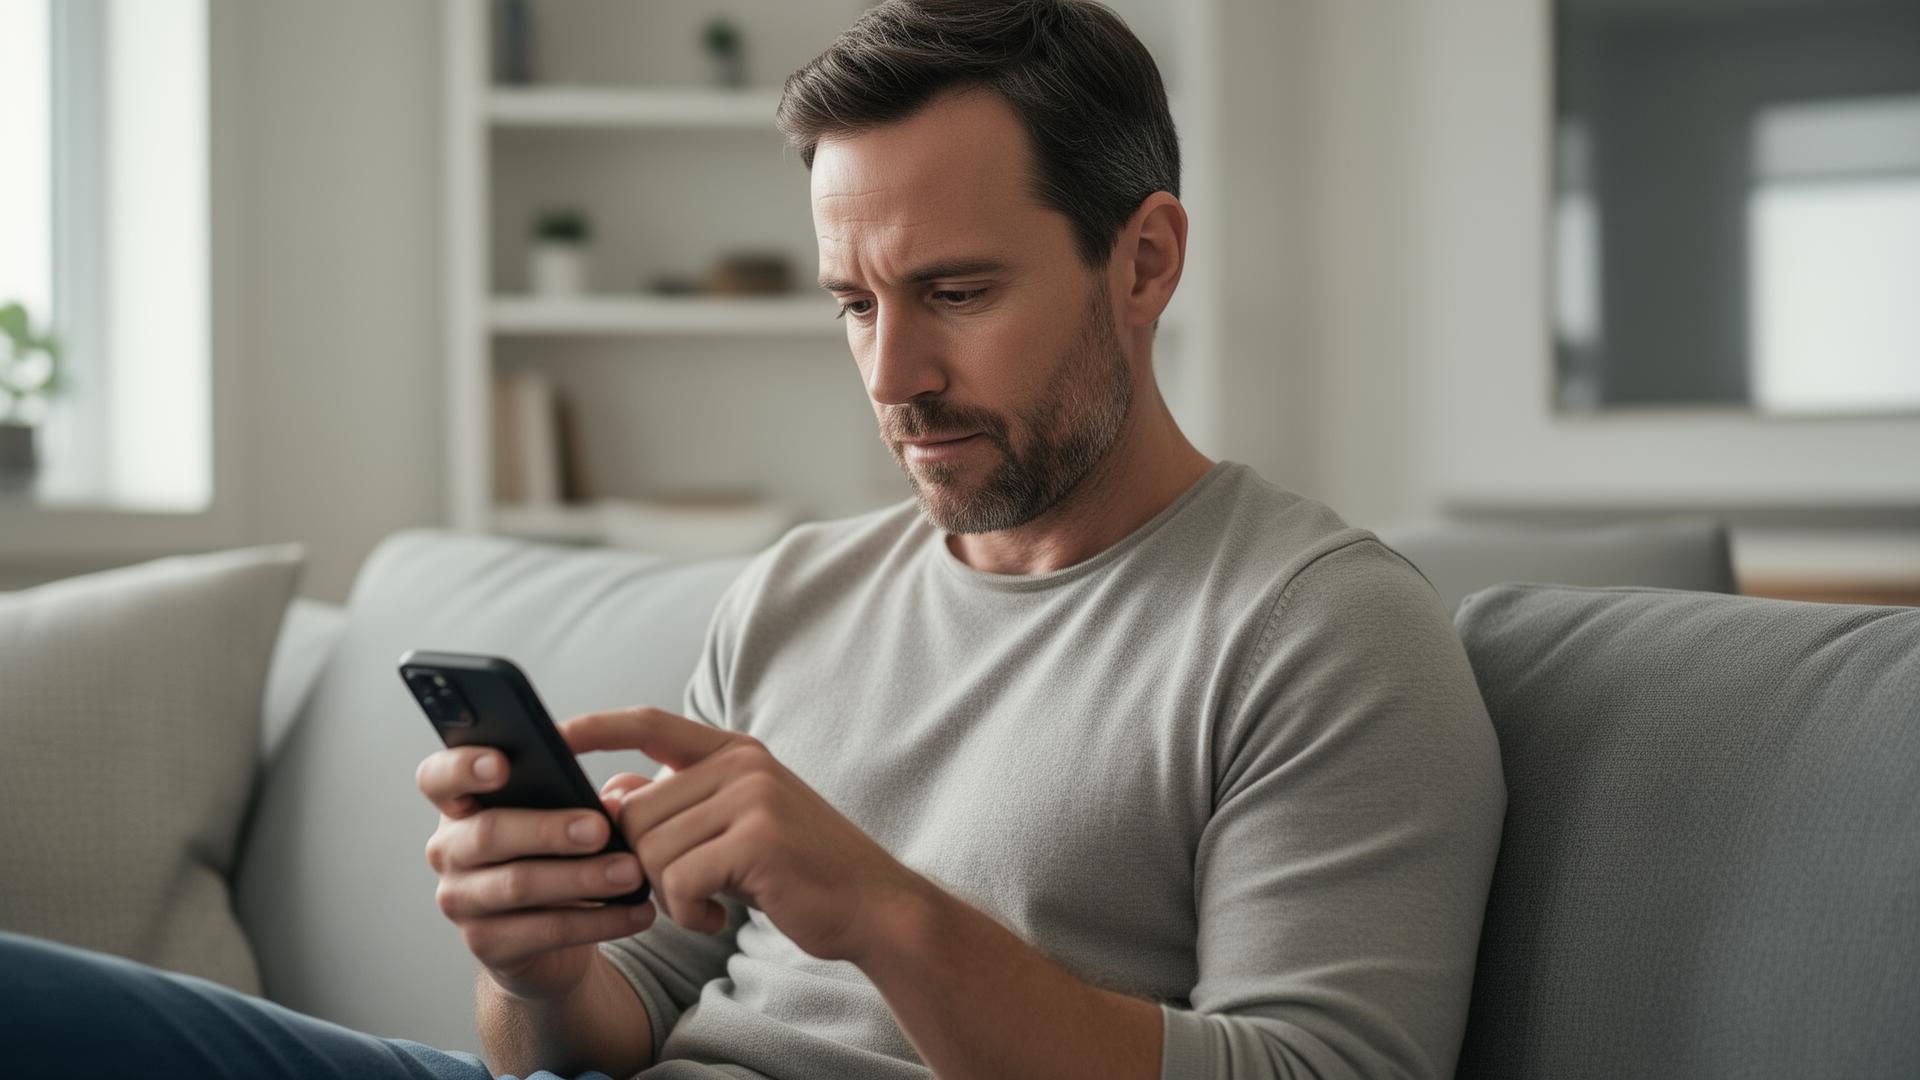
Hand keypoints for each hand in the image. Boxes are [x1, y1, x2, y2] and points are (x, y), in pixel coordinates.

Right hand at [415, 745, 655, 1000]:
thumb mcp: (556, 818)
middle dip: (548, 830)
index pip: (438, 778)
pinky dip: (600, 921)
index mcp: (460, 806)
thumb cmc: (552, 856)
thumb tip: (616, 800)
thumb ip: (575, 798)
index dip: (463, 767)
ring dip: (582, 877)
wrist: (545, 939)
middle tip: (601, 828)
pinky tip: (638, 911)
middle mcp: (449, 852)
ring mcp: (461, 901)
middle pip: (487, 834)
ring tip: (631, 872)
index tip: (503, 764)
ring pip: (518, 884)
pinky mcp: (487, 946)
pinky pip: (547, 931)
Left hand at [563, 707, 930, 963]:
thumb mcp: (735, 826)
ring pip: (650, 850)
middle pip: (635, 810)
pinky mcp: (757, 839)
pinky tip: (715, 919)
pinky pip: (676, 880)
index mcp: (734, 751)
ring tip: (706, 904)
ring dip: (667, 894)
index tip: (548, 735)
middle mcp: (741, 764)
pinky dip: (686, 912)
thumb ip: (676, 805)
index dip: (592, 727)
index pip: (647, 724)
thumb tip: (610, 791)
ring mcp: (752, 797)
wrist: (871, 906)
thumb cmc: (796, 871)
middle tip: (682, 890)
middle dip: (641, 862)